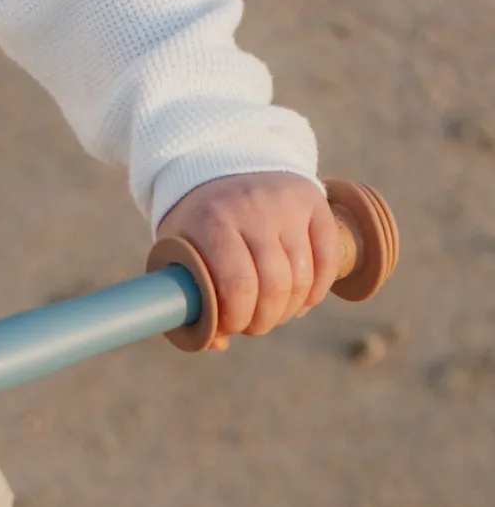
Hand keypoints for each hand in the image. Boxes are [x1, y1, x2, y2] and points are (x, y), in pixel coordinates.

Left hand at [156, 173, 340, 350]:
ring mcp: (288, 204)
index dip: (237, 319)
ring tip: (273, 314)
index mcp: (213, 222)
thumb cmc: (196, 224)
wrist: (220, 162)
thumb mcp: (178, 252)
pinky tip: (302, 302)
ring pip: (303, 276)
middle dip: (264, 320)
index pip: (237, 285)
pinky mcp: (314, 200)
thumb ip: (190, 299)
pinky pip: (328, 257)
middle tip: (253, 326)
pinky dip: (318, 289)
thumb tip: (218, 344)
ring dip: (289, 309)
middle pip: (274, 286)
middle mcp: (254, 209)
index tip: (231, 326)